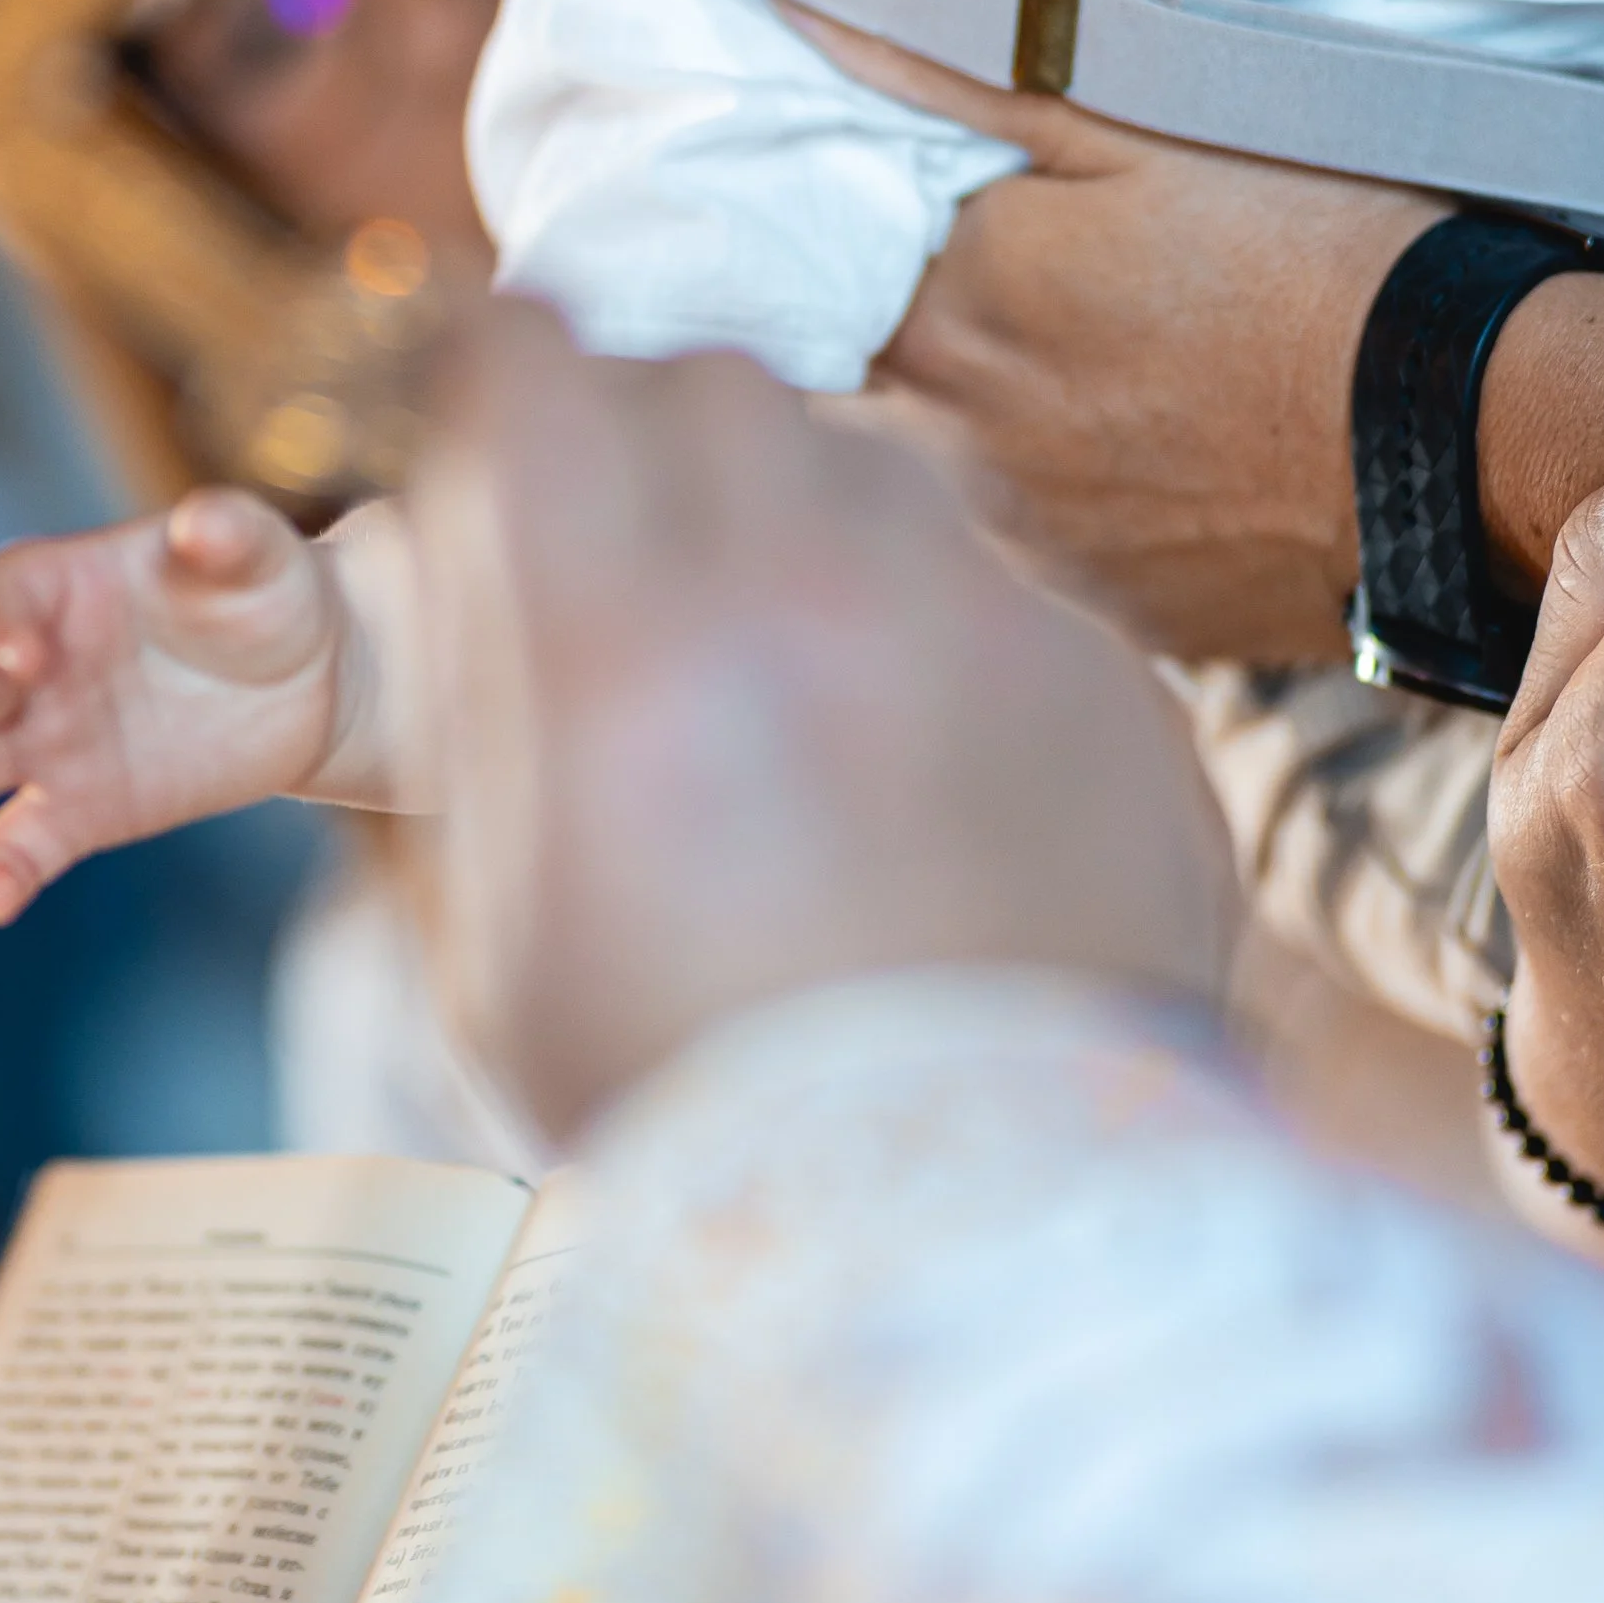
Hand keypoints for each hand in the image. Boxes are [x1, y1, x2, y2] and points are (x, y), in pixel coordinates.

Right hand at [0, 489, 387, 924]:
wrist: (310, 678)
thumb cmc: (268, 591)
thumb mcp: (260, 554)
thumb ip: (229, 535)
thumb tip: (201, 522)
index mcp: (63, 585)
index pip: (1, 593)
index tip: (14, 650)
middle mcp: (35, 662)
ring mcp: (49, 739)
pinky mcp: (81, 808)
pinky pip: (28, 839)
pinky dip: (3, 867)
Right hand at [408, 305, 1235, 1136]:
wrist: (967, 1244)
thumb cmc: (690, 1103)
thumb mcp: (506, 929)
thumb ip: (498, 712)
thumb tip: (496, 558)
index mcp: (618, 647)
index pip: (531, 358)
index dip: (496, 360)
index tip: (494, 386)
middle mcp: (803, 591)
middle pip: (703, 375)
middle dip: (647, 427)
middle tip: (639, 534)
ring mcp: (979, 625)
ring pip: (870, 454)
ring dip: (805, 514)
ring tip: (794, 656)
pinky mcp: (1109, 684)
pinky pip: (1002, 580)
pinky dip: (942, 632)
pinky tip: (926, 763)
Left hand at [792, 13, 1437, 658]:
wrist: (1465, 436)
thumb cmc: (1314, 246)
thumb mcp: (1143, 121)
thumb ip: (959, 68)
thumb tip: (806, 2)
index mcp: (946, 308)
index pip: (811, 276)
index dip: (848, 235)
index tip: (912, 206)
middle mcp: (957, 446)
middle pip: (867, 382)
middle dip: (912, 330)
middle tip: (1029, 279)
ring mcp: (1034, 543)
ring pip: (964, 468)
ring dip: (1004, 417)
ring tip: (1131, 363)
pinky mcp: (1118, 612)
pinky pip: (1066, 545)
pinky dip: (1095, 496)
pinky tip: (1185, 449)